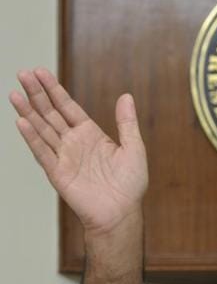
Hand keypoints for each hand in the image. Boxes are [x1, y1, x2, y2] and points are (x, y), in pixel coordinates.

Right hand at [9, 68, 147, 233]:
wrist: (121, 212)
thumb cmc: (130, 184)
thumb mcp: (134, 148)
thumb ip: (127, 123)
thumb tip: (126, 96)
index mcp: (90, 134)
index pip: (68, 107)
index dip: (54, 90)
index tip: (41, 72)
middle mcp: (74, 143)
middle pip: (51, 113)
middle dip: (37, 94)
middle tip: (23, 73)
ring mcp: (64, 157)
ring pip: (42, 129)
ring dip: (28, 111)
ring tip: (14, 93)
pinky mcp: (58, 173)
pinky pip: (42, 152)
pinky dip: (32, 137)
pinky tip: (21, 121)